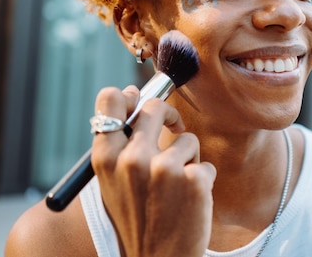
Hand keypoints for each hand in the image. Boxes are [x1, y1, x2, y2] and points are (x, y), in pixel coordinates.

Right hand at [90, 85, 215, 256]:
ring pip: (188, 139)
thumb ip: (120, 141)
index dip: (130, 96)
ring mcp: (164, 170)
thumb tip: (133, 93)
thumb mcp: (114, 181)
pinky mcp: (194, 181)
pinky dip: (202, 180)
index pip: (111, 99)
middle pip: (156, 107)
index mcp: (105, 158)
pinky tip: (190, 203)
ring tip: (176, 189)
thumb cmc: (137, 218)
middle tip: (174, 130)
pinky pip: (206, 164)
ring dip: (188, 159)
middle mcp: (132, 160)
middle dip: (169, 116)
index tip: (142, 105)